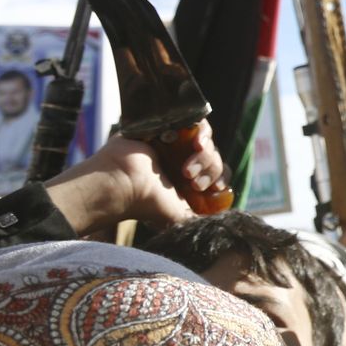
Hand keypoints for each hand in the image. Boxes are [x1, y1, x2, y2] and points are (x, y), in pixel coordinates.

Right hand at [45, 125, 225, 234]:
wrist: (124, 184)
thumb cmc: (147, 203)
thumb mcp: (179, 217)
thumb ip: (197, 219)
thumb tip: (219, 223)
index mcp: (187, 180)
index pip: (218, 174)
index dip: (220, 178)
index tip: (215, 188)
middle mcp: (181, 161)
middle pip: (214, 157)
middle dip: (210, 170)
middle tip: (192, 182)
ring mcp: (175, 143)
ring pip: (208, 143)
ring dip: (204, 157)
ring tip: (186, 170)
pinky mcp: (168, 127)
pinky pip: (197, 122)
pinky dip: (202, 133)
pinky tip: (196, 145)